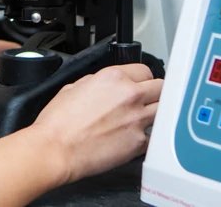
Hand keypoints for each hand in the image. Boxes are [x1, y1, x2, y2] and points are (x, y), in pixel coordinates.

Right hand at [27, 63, 162, 183]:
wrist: (56, 149)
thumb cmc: (59, 123)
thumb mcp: (74, 87)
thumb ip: (98, 82)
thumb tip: (107, 87)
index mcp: (114, 77)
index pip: (145, 71)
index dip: (141, 80)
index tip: (139, 86)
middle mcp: (129, 95)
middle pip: (162, 88)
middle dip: (155, 94)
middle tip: (147, 101)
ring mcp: (137, 119)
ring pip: (165, 111)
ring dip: (156, 114)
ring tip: (144, 120)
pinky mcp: (138, 143)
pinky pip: (154, 137)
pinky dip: (148, 139)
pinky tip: (134, 139)